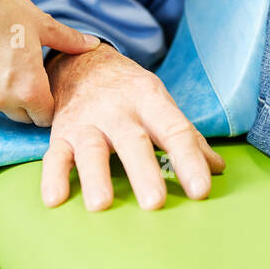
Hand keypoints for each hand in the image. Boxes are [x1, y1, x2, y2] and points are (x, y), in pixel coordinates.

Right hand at [0, 0, 99, 125]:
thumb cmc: (6, 10)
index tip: (51, 89)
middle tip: (34, 77)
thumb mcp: (44, 25)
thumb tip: (93, 45)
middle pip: (23, 117)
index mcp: (28, 90)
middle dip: (31, 103)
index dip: (51, 105)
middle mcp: (2, 99)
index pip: (45, 118)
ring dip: (9, 95)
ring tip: (12, 65)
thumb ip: (71, 42)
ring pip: (1, 106)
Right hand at [40, 44, 225, 210]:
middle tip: (154, 202)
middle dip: (143, 171)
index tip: (201, 190)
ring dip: (95, 176)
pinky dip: (53, 177)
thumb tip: (216, 167)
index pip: (174, 130)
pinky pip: (54, 155)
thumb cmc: (129, 91)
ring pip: (90, 148)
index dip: (189, 159)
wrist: (81, 63)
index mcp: (150, 100)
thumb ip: (186, 136)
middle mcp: (117, 110)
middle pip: (132, 140)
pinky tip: (55, 199)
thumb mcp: (160, 103)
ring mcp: (87, 121)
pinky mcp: (61, 133)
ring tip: (100, 205)